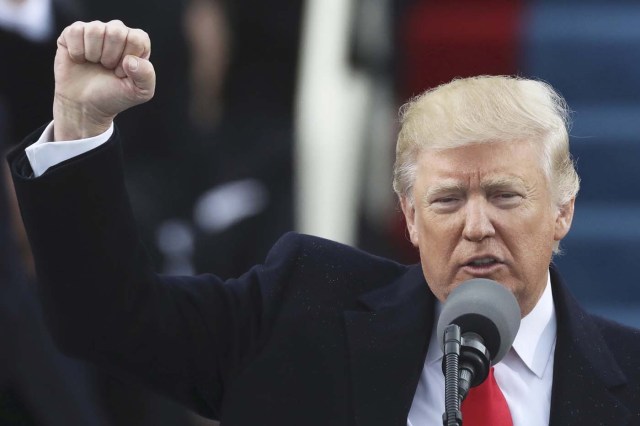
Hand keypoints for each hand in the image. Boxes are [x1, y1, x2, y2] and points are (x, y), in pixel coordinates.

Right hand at [53, 20, 155, 140]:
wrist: (84, 105)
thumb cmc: (113, 96)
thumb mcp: (140, 92)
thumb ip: (146, 76)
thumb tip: (130, 60)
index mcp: (136, 43)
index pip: (136, 38)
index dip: (128, 59)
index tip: (121, 73)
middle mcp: (117, 32)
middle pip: (116, 31)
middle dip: (110, 57)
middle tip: (107, 68)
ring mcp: (95, 30)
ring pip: (95, 29)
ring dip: (93, 54)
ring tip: (94, 64)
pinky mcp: (74, 32)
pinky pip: (76, 31)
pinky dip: (77, 51)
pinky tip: (80, 60)